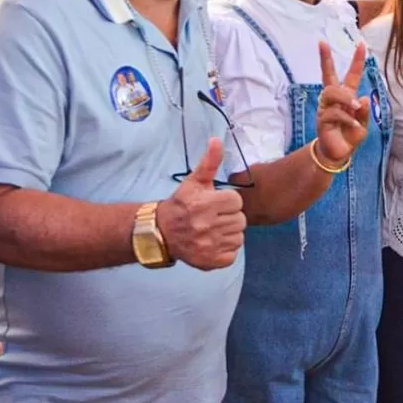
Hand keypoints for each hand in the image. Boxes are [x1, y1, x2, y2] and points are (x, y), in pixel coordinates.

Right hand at [157, 138, 245, 269]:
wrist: (161, 232)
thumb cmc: (182, 204)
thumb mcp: (194, 181)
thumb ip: (209, 162)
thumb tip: (217, 140)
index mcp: (205, 204)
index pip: (236, 202)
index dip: (228, 201)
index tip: (216, 202)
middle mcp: (207, 226)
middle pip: (240, 220)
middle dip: (229, 217)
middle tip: (215, 216)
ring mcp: (209, 246)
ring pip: (239, 237)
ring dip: (229, 233)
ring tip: (215, 228)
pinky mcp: (210, 262)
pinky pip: (233, 254)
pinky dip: (226, 249)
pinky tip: (214, 242)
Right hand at [315, 40, 369, 165]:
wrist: (340, 154)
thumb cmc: (350, 135)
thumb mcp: (364, 123)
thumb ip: (365, 112)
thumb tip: (364, 98)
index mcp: (347, 96)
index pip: (351, 75)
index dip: (357, 60)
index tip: (361, 44)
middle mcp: (334, 99)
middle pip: (328, 76)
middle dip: (324, 58)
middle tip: (322, 43)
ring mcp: (326, 108)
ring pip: (332, 93)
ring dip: (346, 98)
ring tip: (356, 108)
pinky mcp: (322, 120)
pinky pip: (334, 113)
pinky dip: (347, 118)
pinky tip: (353, 124)